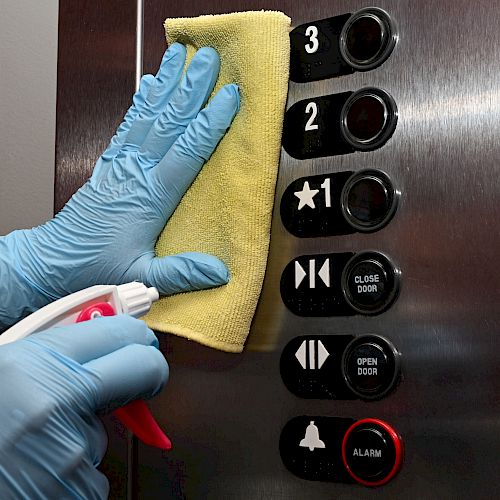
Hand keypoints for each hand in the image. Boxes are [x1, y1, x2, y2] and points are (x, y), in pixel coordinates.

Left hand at [0, 43, 238, 325]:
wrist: (55, 258)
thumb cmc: (97, 265)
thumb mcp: (143, 276)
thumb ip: (182, 272)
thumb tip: (221, 272)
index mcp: (151, 196)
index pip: (187, 150)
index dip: (211, 121)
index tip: (230, 96)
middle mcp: (137, 171)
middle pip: (168, 121)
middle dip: (190, 88)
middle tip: (208, 59)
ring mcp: (122, 163)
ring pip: (148, 116)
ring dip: (167, 85)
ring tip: (180, 57)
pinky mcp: (112, 163)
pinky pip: (129, 124)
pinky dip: (141, 101)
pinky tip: (149, 84)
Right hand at [0, 315, 166, 498]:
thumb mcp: (2, 369)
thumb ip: (50, 355)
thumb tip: (100, 334)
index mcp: (31, 364)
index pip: (121, 332)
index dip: (136, 336)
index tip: (139, 341)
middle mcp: (55, 405)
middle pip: (145, 370)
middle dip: (146, 371)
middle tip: (135, 378)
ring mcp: (70, 455)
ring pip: (107, 429)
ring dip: (83, 433)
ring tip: (33, 443)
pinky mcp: (78, 493)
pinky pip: (93, 471)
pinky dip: (72, 471)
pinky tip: (35, 471)